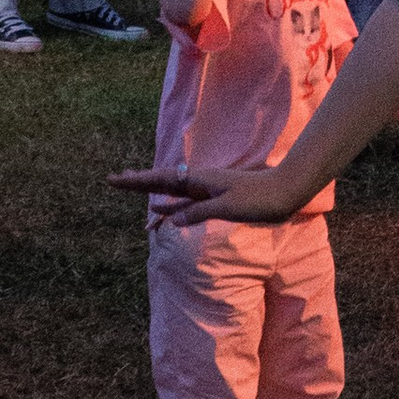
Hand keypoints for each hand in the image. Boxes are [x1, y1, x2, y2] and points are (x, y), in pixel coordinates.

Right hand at [112, 159, 268, 227]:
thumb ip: (198, 213)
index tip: (115, 179)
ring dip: (151, 194)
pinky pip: (185, 205)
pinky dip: (170, 208)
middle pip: (162, 182)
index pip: (161, 180)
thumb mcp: (227, 206)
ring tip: (130, 191)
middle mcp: (200, 183)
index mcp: (200, 180)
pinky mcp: (215, 201)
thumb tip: (171, 219)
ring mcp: (206, 191)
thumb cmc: (258, 199)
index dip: (137, 182)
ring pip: (171, 193)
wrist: (284, 193)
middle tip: (114, 180)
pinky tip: (160, 213)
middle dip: (138, 182)